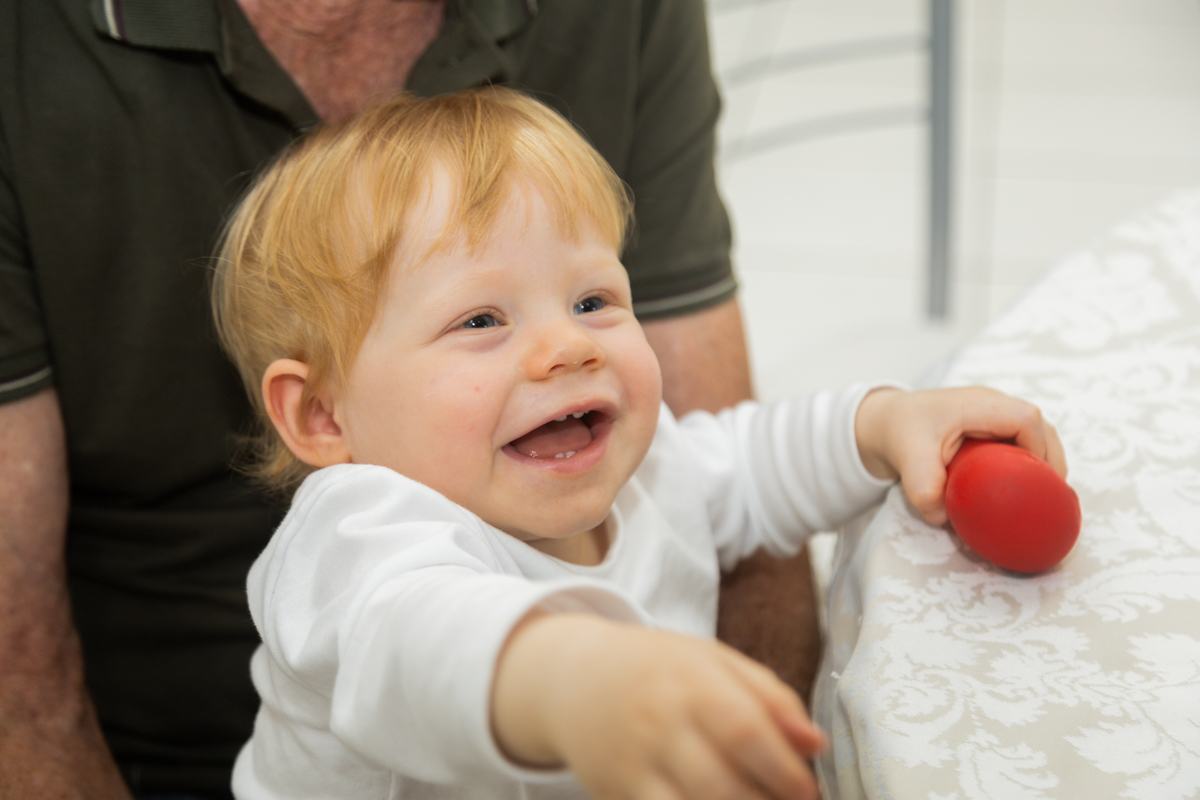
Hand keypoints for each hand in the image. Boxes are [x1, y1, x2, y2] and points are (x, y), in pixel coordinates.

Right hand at [492, 614, 824, 799]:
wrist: (575, 679)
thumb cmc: (659, 670)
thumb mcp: (714, 661)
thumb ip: (770, 696)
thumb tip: (817, 743)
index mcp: (691, 680)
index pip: (744, 729)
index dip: (783, 768)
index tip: (809, 790)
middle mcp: (659, 721)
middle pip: (721, 783)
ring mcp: (633, 762)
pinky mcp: (614, 794)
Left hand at [854, 386, 1066, 524]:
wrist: (887, 422)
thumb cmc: (900, 432)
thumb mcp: (907, 457)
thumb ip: (923, 486)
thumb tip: (945, 516)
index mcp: (977, 405)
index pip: (1026, 419)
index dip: (1040, 449)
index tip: (1036, 483)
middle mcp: (992, 405)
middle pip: (1041, 427)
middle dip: (1050, 462)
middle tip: (1047, 498)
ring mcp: (995, 415)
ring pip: (1037, 434)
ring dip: (1044, 463)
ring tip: (1041, 495)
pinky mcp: (993, 428)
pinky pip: (1024, 442)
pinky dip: (1030, 462)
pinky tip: (1026, 487)